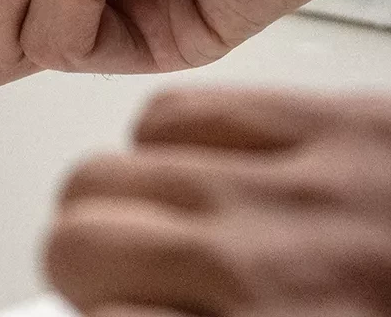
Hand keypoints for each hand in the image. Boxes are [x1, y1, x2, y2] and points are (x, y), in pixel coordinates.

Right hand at [46, 86, 390, 314]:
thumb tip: (121, 308)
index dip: (92, 316)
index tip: (102, 310)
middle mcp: (275, 271)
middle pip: (80, 246)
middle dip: (77, 269)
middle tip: (109, 281)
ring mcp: (302, 185)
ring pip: (107, 171)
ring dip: (110, 205)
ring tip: (145, 222)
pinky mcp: (329, 118)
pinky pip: (176, 110)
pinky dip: (161, 142)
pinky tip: (189, 170)